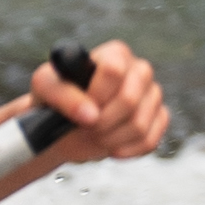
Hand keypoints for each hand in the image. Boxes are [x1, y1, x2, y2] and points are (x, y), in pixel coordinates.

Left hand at [27, 37, 168, 164]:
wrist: (64, 126)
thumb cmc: (56, 99)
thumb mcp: (45, 89)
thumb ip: (63, 96)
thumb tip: (90, 114)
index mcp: (115, 54)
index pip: (113, 70)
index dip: (96, 96)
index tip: (81, 109)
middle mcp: (138, 70)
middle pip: (130, 99)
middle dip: (102, 122)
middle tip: (85, 128)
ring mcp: (152, 95)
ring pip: (140, 124)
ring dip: (110, 139)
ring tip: (94, 136)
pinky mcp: (158, 118)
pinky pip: (150, 140)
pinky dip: (126, 150)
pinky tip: (110, 146)